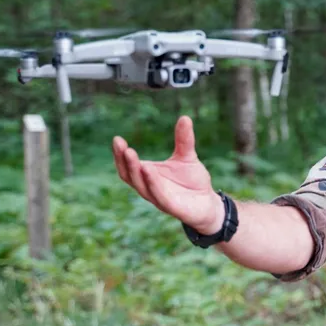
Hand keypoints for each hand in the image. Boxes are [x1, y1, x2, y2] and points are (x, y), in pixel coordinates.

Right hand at [112, 115, 224, 233]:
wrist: (208, 203)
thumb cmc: (193, 181)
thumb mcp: (187, 157)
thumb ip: (184, 139)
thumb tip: (184, 117)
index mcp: (148, 176)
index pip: (128, 166)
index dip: (120, 154)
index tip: (117, 139)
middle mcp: (149, 188)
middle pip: (130, 176)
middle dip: (124, 161)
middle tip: (121, 145)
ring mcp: (159, 199)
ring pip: (141, 186)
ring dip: (135, 171)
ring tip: (131, 154)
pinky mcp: (172, 208)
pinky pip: (159, 196)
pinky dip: (152, 183)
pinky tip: (149, 169)